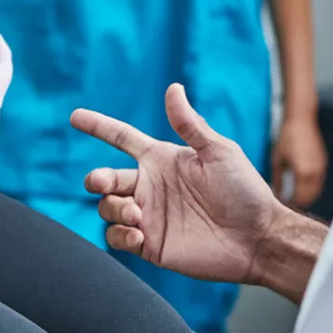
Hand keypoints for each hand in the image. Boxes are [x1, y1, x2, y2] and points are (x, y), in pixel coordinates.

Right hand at [71, 84, 280, 284]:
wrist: (257, 238)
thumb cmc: (244, 191)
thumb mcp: (218, 151)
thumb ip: (190, 125)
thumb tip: (173, 87)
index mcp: (162, 160)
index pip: (121, 139)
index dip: (98, 126)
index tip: (75, 117)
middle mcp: (150, 186)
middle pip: (105, 178)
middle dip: (97, 179)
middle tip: (103, 183)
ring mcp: (148, 217)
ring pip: (107, 208)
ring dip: (112, 208)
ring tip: (136, 214)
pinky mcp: (151, 245)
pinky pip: (118, 238)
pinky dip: (119, 235)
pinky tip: (138, 234)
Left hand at [272, 115, 327, 207]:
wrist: (301, 120)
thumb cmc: (286, 139)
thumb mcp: (277, 160)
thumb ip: (277, 180)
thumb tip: (277, 194)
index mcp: (303, 173)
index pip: (300, 198)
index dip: (292, 205)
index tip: (284, 207)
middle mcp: (315, 173)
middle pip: (310, 197)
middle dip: (301, 203)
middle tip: (289, 204)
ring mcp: (321, 168)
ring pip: (316, 191)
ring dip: (308, 196)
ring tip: (295, 197)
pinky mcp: (323, 163)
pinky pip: (319, 182)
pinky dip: (312, 187)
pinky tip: (302, 186)